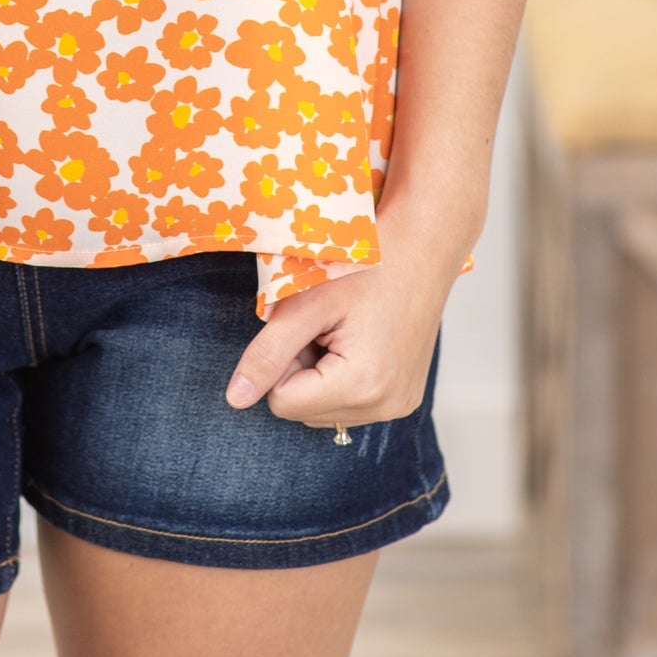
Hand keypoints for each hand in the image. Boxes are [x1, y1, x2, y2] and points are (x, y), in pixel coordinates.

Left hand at [224, 201, 468, 428]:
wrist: (421, 246)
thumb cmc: (364, 264)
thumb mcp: (307, 302)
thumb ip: (268, 352)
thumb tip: (235, 399)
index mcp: (362, 386)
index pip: (282, 402)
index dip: (281, 360)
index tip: (305, 325)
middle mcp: (386, 407)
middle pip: (304, 410)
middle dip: (301, 369)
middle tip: (324, 325)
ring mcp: (400, 406)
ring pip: (325, 410)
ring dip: (319, 375)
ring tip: (341, 330)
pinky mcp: (405, 399)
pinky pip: (351, 405)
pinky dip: (342, 377)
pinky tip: (358, 340)